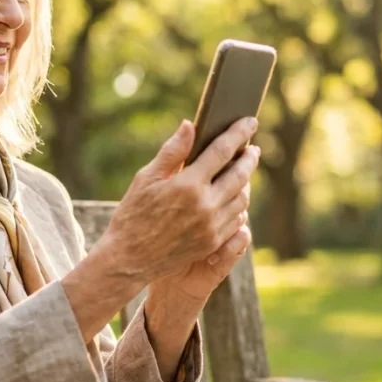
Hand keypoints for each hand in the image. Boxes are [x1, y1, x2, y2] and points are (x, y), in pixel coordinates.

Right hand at [93, 117, 260, 286]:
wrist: (128, 259)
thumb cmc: (132, 214)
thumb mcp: (146, 178)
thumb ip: (172, 151)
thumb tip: (190, 125)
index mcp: (188, 185)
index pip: (222, 151)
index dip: (239, 134)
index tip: (249, 121)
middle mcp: (205, 206)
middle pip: (240, 175)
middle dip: (249, 158)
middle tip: (253, 148)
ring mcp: (212, 226)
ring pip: (242, 198)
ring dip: (247, 181)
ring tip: (243, 171)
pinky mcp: (213, 243)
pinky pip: (236, 219)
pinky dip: (239, 204)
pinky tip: (235, 197)